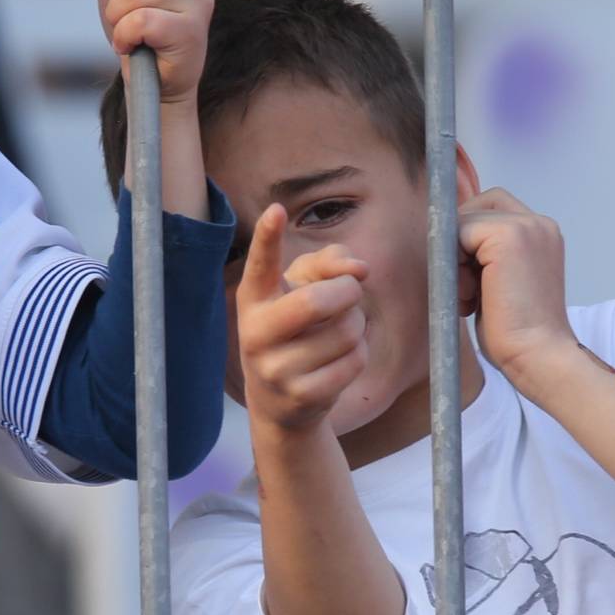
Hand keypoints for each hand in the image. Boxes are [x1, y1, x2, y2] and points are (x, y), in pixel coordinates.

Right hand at [235, 203, 369, 433]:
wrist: (279, 403)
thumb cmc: (295, 331)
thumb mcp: (301, 290)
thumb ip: (328, 263)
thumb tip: (359, 268)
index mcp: (254, 298)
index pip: (261, 265)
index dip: (267, 237)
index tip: (276, 211)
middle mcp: (256, 332)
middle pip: (317, 301)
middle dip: (349, 292)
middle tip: (351, 293)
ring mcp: (276, 368)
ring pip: (346, 331)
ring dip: (356, 326)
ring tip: (339, 334)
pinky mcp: (301, 395)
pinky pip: (354, 361)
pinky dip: (358, 355)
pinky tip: (338, 361)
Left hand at [458, 188, 575, 389]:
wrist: (536, 355)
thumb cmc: (514, 332)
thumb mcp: (496, 283)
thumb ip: (481, 256)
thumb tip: (443, 242)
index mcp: (540, 234)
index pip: (488, 210)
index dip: (466, 240)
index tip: (470, 280)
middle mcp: (539, 224)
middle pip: (474, 207)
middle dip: (458, 243)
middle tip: (468, 288)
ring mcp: (528, 226)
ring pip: (463, 221)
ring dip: (455, 259)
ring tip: (472, 296)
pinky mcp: (510, 236)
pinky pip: (459, 232)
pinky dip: (455, 265)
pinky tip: (471, 297)